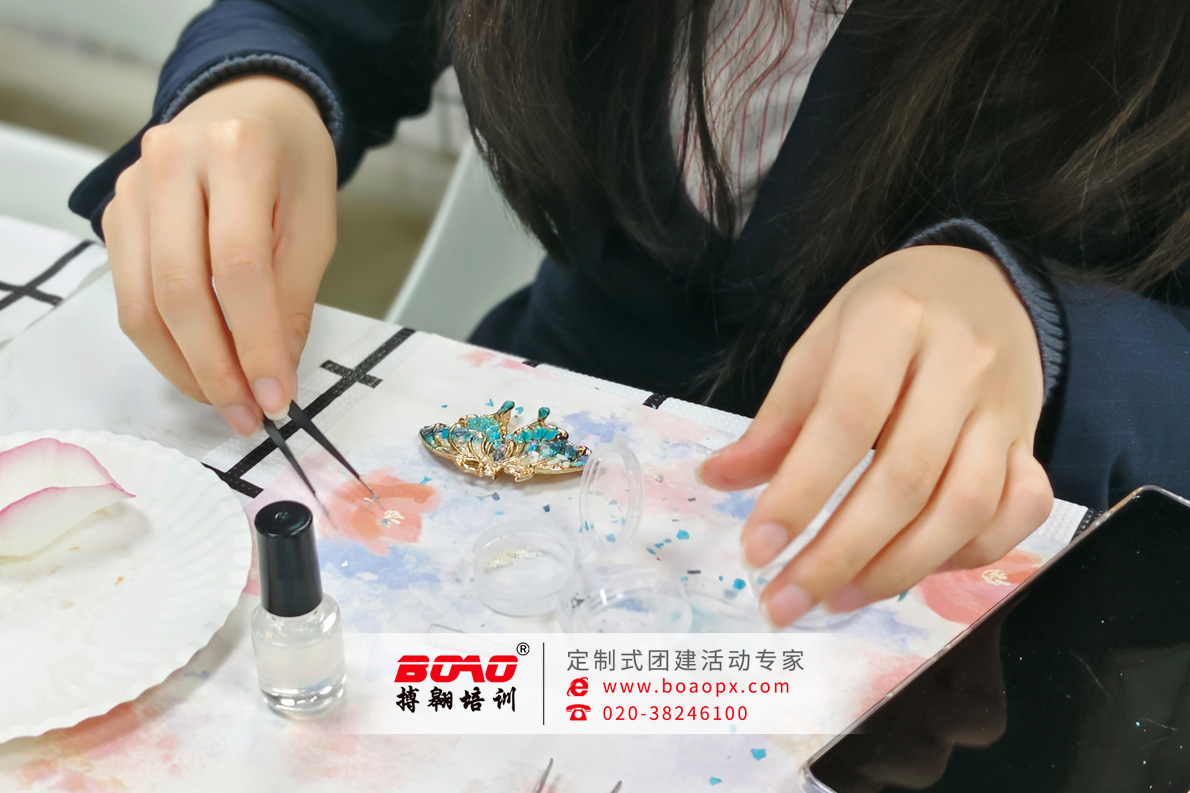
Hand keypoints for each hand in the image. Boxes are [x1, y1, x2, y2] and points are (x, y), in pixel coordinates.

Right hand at [102, 75, 337, 434]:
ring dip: (184, 366)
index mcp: (236, 153)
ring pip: (143, 301)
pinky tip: (201, 366)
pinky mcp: (116, 215)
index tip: (276, 396)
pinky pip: (130, 295)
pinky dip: (164, 343)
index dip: (255, 342)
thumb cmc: (291, 164)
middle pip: (180, 289)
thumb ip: (293, 296)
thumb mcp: (316, 222)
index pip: (238, 267)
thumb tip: (274, 372)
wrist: (248, 108)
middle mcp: (172, 163)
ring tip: (225, 400)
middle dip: (215, 367)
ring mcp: (134, 188)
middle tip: (247, 413)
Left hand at [700, 246, 1053, 626]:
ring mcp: (1004, 408)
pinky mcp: (1031, 442)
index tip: (757, 549)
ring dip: (895, 571)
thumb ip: (777, 417)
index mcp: (892, 323)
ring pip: (964, 509)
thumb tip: (718, 480)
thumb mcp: (821, 343)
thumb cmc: (886, 317)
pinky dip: (965, 556)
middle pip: (905, 478)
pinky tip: (908, 571)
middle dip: (839, 555)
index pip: (846, 420)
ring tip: (834, 599)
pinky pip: (1017, 514)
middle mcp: (959, 364)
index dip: (799, 493)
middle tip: (785, 600)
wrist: (983, 284)